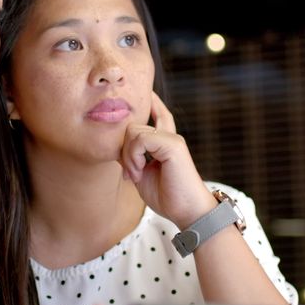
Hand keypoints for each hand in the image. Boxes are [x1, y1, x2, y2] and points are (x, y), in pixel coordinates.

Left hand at [120, 92, 217, 228]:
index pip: (158, 114)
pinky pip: (140, 139)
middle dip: (125, 150)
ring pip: (133, 131)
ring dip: (128, 155)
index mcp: (166, 143)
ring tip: (136, 174)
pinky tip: (139, 171)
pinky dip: (134, 156)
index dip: (151, 103)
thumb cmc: (168, 197)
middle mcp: (170, 137)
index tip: (146, 93)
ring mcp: (172, 139)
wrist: (187, 212)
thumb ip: (132, 158)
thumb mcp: (142, 175)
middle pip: (133, 126)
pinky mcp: (173, 145)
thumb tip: (117, 148)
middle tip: (131, 173)